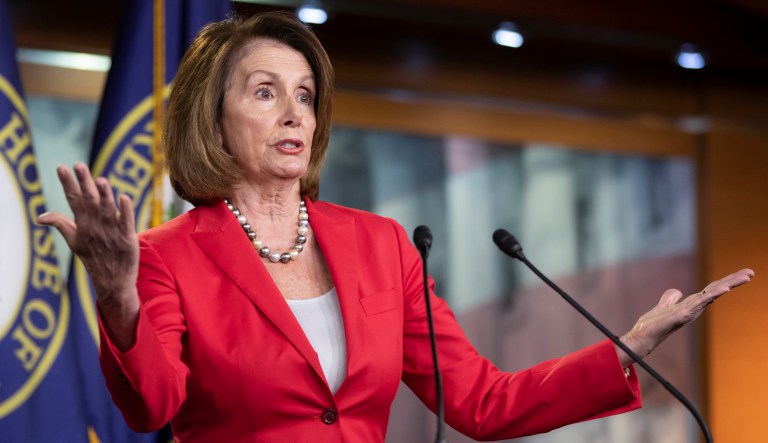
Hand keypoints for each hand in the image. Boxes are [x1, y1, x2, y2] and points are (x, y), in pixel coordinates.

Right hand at [37, 163, 139, 347]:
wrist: (113, 282)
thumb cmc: (94, 258)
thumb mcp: (74, 242)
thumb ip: (60, 225)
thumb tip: (40, 217)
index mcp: (83, 225)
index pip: (73, 200)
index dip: (68, 184)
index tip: (61, 167)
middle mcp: (96, 227)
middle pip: (89, 201)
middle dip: (84, 183)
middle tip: (78, 165)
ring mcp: (111, 233)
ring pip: (107, 210)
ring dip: (104, 195)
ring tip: (100, 180)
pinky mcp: (127, 239)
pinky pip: (127, 223)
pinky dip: (125, 211)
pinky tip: (124, 197)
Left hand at [617, 268, 754, 366]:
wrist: (642, 336)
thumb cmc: (653, 324)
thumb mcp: (664, 306)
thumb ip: (671, 298)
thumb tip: (677, 291)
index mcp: (692, 304)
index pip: (712, 289)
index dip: (726, 281)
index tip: (743, 274)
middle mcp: (694, 307)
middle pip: (716, 290)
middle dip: (733, 281)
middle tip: (751, 273)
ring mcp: (690, 311)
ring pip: (712, 294)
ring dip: (728, 285)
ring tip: (745, 277)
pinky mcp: (681, 315)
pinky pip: (700, 303)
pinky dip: (713, 295)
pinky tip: (724, 289)